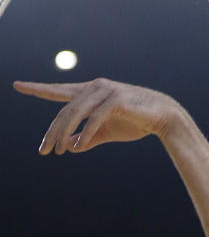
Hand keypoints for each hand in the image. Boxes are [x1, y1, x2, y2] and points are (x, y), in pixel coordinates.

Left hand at [13, 78, 182, 152]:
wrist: (164, 118)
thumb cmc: (135, 122)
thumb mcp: (106, 132)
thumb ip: (87, 138)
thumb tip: (69, 147)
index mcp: (90, 92)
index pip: (59, 90)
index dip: (37, 88)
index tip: (17, 85)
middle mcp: (94, 87)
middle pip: (64, 110)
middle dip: (52, 132)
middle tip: (44, 151)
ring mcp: (105, 91)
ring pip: (75, 113)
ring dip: (64, 133)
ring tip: (58, 151)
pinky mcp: (117, 100)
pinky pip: (95, 119)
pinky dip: (86, 133)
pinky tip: (79, 145)